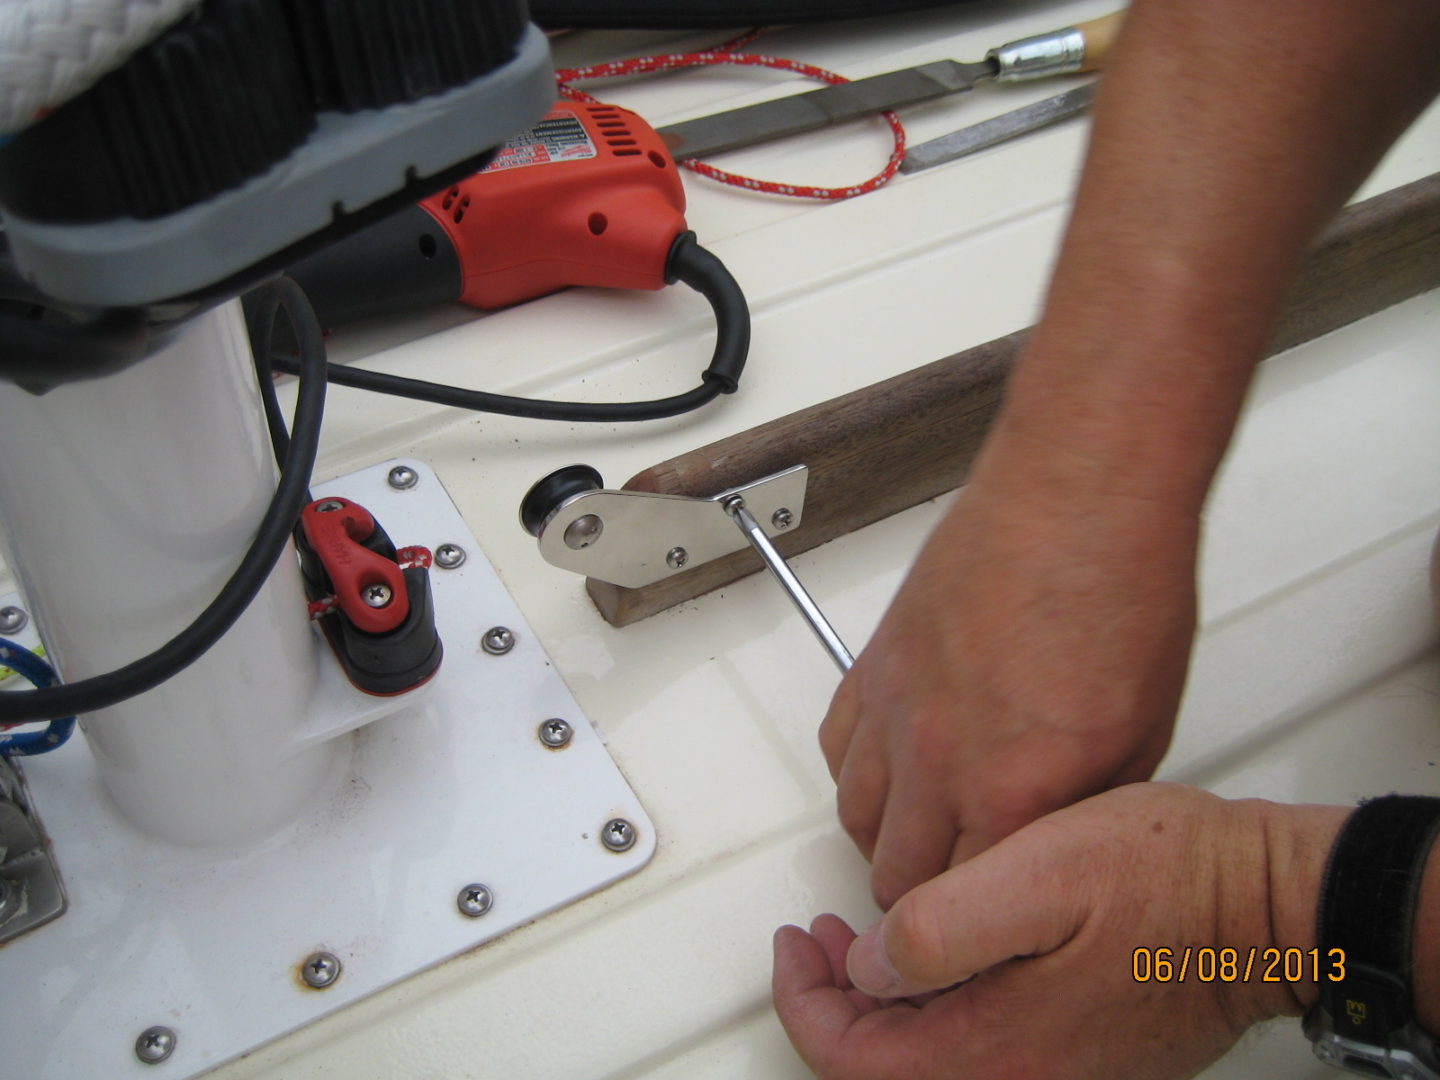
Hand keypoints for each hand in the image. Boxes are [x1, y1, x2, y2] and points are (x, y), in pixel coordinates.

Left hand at [773, 783, 1344, 1079]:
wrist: (1272, 904)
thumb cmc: (1173, 883)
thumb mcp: (1038, 875)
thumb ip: (940, 928)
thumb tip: (870, 965)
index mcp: (997, 1050)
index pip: (853, 1061)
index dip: (804, 999)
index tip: (796, 940)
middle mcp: (1023, 1078)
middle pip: (882, 1070)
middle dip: (834, 1001)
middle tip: (818, 935)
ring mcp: (1054, 1070)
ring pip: (924, 1058)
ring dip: (878, 1001)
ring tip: (862, 937)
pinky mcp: (1076, 1049)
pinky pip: (972, 1044)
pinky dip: (929, 1003)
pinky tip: (934, 952)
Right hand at [820, 432, 1200, 907]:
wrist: (1076, 498)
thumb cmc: (1118, 590)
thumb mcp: (1144, 734)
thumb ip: (1085, 808)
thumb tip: (1057, 837)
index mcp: (1014, 794)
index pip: (964, 911)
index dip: (974, 939)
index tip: (982, 942)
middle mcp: (939, 761)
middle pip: (895, 879)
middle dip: (924, 906)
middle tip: (953, 900)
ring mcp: (896, 711)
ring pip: (856, 819)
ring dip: (886, 841)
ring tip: (922, 835)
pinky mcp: (873, 666)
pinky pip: (837, 749)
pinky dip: (859, 774)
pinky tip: (893, 766)